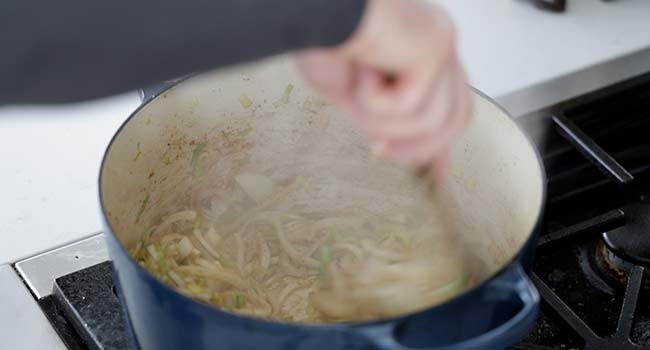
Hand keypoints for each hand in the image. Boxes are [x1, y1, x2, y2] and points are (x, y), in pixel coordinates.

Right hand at [294, 0, 472, 179]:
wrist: (311, 11)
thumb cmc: (321, 39)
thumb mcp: (357, 96)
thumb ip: (387, 123)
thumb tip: (405, 153)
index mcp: (420, 50)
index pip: (449, 103)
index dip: (441, 143)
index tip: (437, 174)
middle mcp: (437, 43)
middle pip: (457, 116)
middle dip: (420, 147)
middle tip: (379, 150)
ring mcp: (441, 45)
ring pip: (434, 120)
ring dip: (384, 118)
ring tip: (358, 85)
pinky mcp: (436, 48)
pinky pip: (415, 108)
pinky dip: (375, 100)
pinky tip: (361, 71)